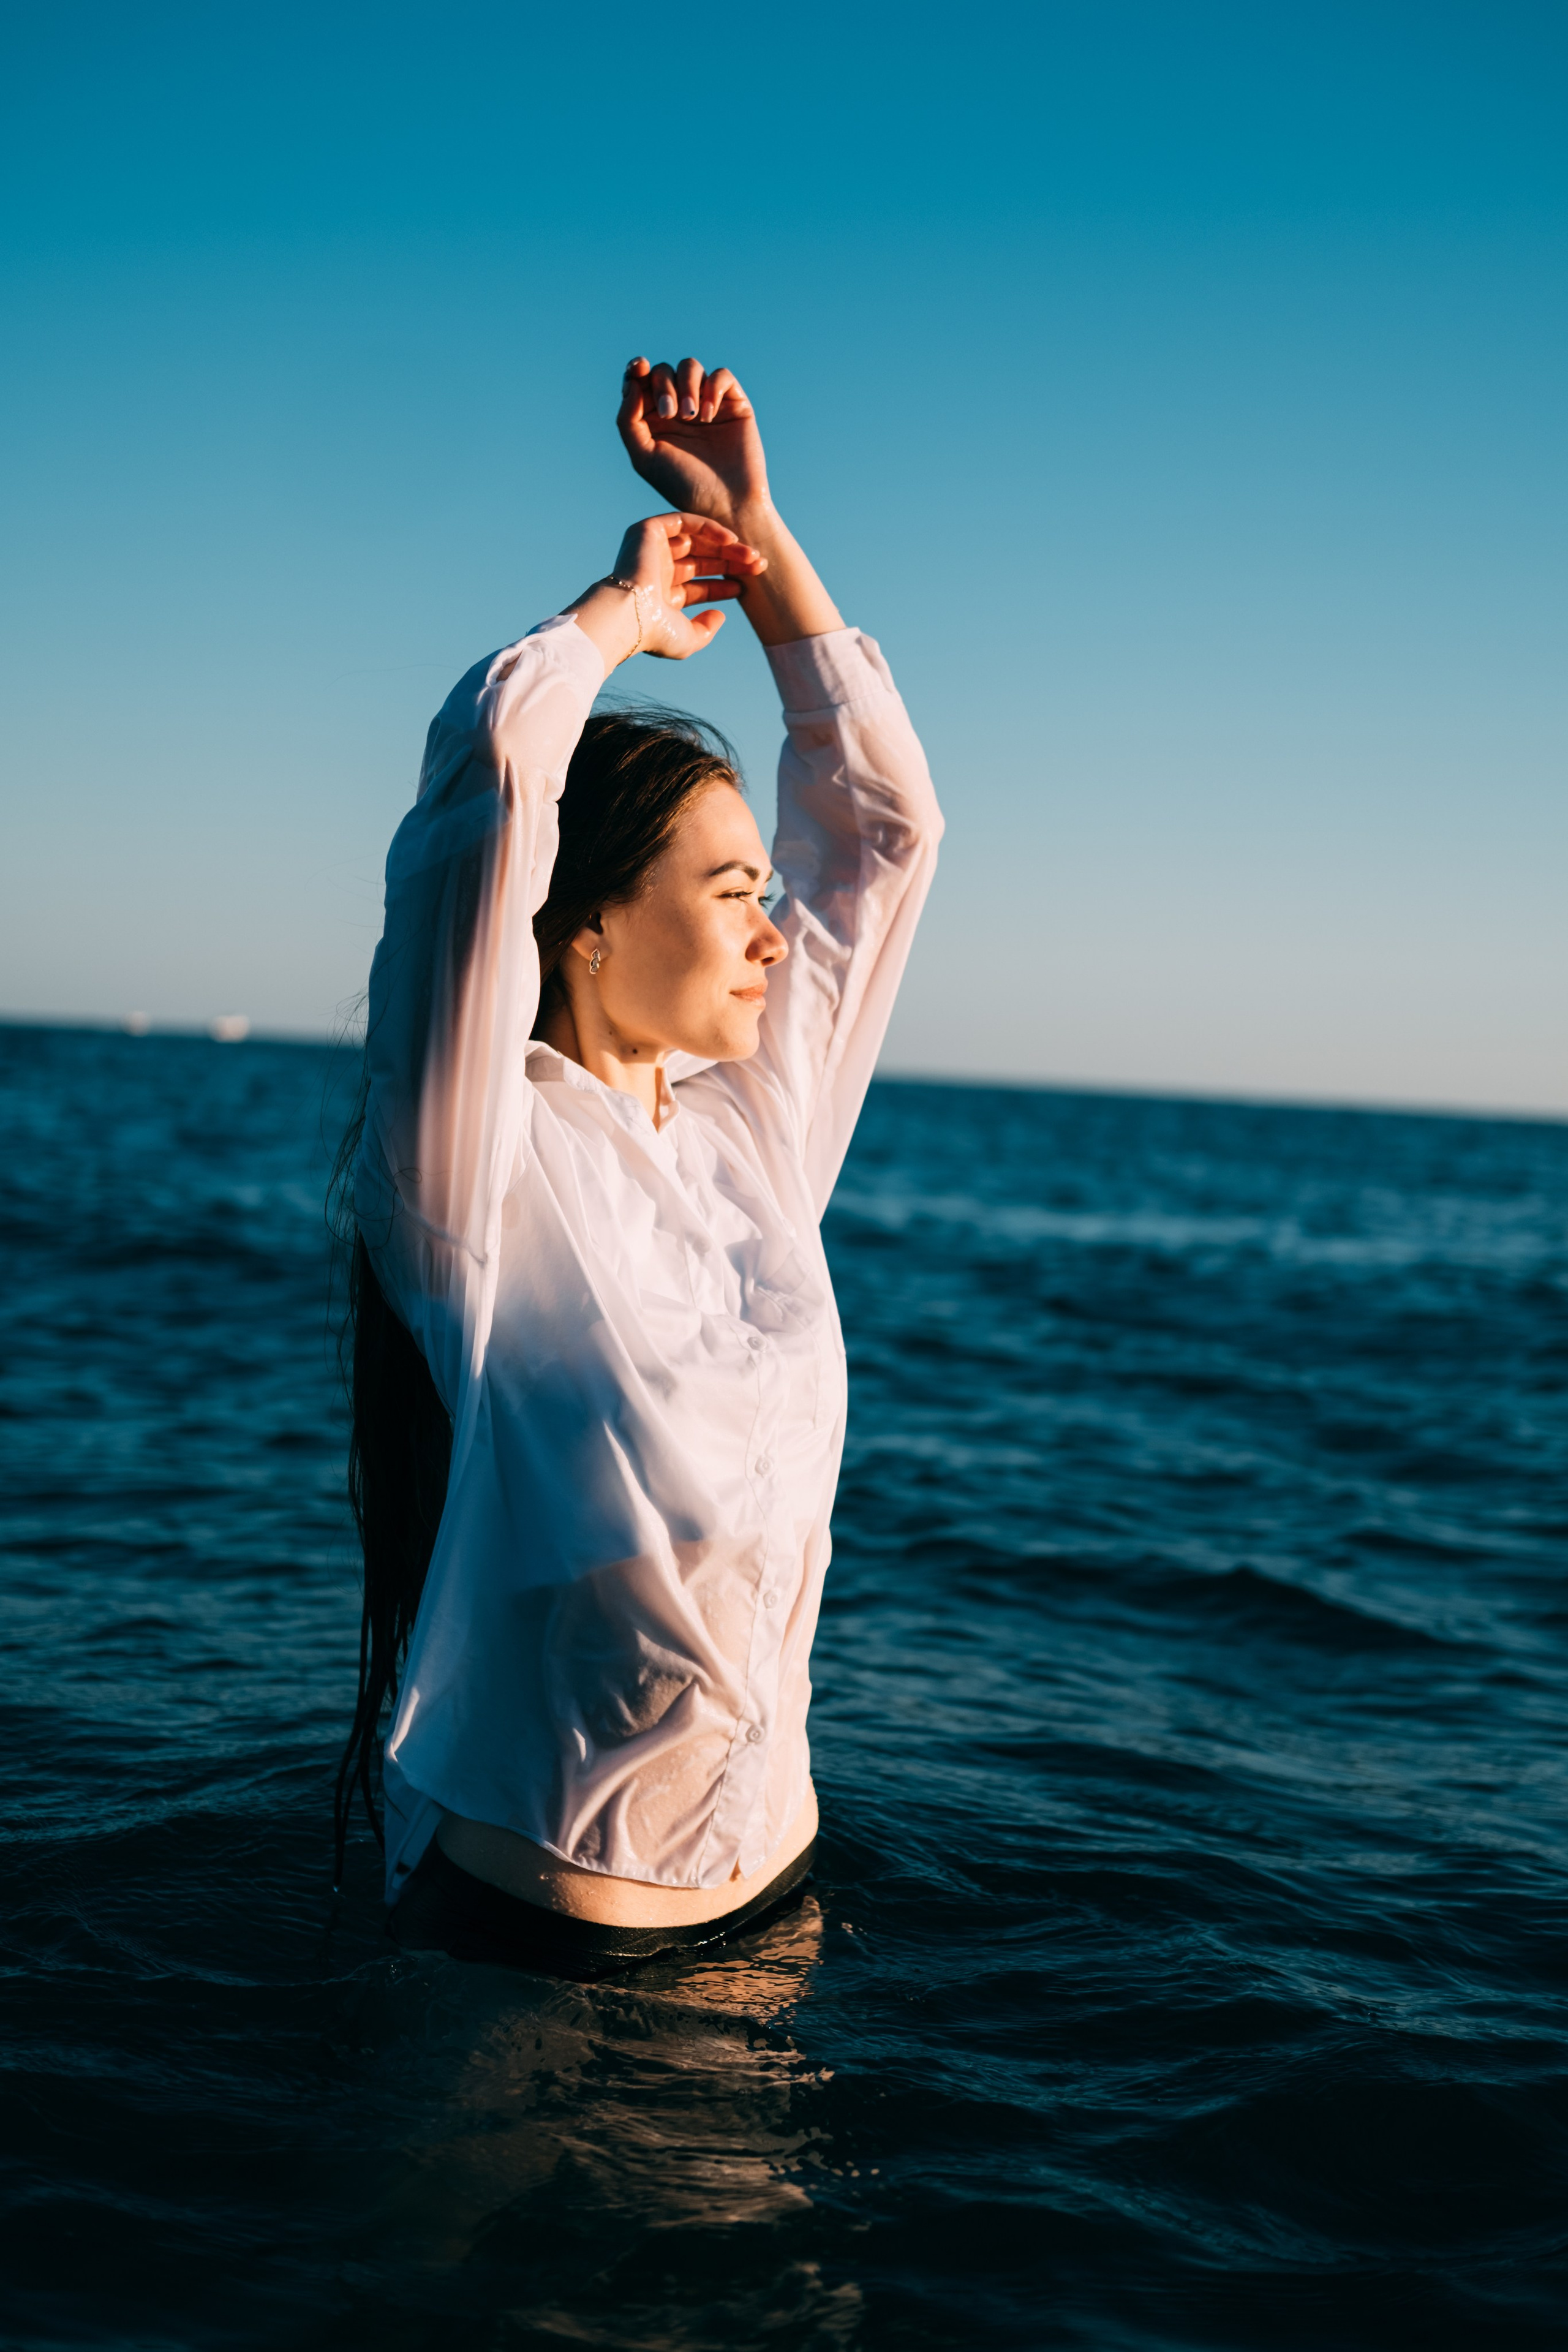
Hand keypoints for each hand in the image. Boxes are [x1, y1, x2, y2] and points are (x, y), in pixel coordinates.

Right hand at [568, 512, 766, 670]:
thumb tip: (721, 616)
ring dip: (726, 546)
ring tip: (751, 555)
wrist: (628, 615)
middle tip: (759, 565)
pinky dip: (709, 528)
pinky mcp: (648, 531)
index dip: (723, 585)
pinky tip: (731, 540)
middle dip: (731, 563)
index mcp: (662, 596)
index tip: (746, 586)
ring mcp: (652, 549)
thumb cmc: (654, 633)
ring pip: (697, 541)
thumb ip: (705, 631)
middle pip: (702, 561)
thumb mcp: (687, 639)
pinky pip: (685, 521)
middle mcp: (657, 570)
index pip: (699, 586)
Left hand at [617, 358, 770, 530]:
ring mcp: (706, 403)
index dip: (636, 369)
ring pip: (691, 366)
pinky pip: (721, 375)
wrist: (726, 504)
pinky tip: (709, 415)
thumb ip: (628, 421)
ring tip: (691, 416)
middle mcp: (679, 407)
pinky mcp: (733, 403)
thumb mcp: (645, 458)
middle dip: (663, 385)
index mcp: (654, 418)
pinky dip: (712, 388)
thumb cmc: (684, 486)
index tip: (639, 369)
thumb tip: (633, 383)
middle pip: (664, 371)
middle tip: (670, 414)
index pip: (641, 381)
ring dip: (686, 384)